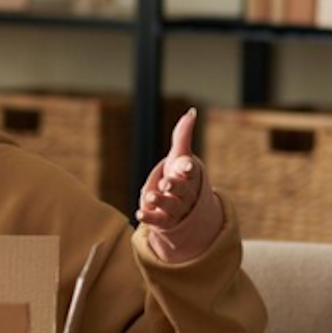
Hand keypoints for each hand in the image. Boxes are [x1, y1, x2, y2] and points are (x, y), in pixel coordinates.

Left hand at [137, 107, 223, 263]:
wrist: (181, 205)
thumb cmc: (178, 175)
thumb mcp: (179, 156)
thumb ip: (183, 135)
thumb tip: (192, 111)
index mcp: (189, 176)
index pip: (190, 171)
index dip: (188, 168)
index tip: (186, 165)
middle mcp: (186, 193)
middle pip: (182, 189)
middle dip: (174, 185)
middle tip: (165, 182)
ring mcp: (176, 209)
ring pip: (171, 205)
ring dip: (161, 201)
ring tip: (150, 196)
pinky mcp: (165, 221)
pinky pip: (159, 220)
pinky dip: (149, 218)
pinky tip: (139, 213)